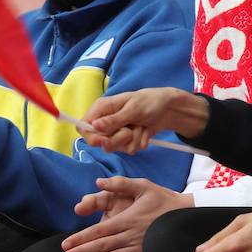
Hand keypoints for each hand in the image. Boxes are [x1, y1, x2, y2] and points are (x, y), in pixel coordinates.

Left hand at [61, 177, 193, 251]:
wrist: (189, 215)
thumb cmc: (164, 200)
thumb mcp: (143, 186)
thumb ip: (120, 183)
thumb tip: (99, 181)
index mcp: (127, 219)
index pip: (99, 231)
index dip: (80, 239)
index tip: (65, 245)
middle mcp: (132, 236)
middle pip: (102, 248)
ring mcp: (140, 250)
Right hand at [79, 87, 207, 153]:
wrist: (168, 109)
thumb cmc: (150, 102)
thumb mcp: (133, 109)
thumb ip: (114, 120)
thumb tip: (95, 126)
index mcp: (102, 108)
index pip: (84, 127)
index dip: (91, 137)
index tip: (104, 141)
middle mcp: (106, 121)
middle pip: (100, 142)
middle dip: (117, 139)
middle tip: (129, 130)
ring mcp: (116, 131)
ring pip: (115, 147)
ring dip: (132, 139)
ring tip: (140, 126)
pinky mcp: (127, 139)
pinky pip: (128, 149)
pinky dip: (139, 141)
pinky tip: (145, 131)